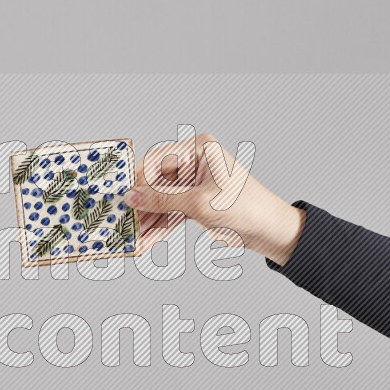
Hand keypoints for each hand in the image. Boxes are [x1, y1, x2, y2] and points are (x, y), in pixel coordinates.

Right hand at [125, 133, 306, 265]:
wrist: (268, 231)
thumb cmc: (245, 207)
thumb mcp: (199, 203)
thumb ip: (162, 200)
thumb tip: (131, 197)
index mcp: (199, 150)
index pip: (158, 161)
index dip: (138, 181)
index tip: (121, 197)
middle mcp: (194, 163)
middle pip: (156, 183)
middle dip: (141, 204)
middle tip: (123, 219)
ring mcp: (193, 184)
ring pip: (161, 201)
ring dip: (148, 219)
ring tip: (133, 236)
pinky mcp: (194, 203)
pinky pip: (170, 214)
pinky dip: (160, 227)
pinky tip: (147, 240)